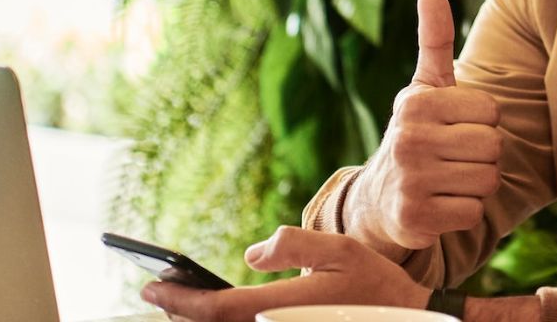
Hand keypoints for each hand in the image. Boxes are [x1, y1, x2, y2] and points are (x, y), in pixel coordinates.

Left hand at [140, 226, 430, 321]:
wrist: (407, 319)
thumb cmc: (374, 282)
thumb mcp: (338, 249)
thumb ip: (292, 244)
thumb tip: (250, 254)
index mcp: (284, 306)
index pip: (216, 309)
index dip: (177, 300)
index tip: (150, 288)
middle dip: (180, 313)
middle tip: (157, 293)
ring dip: (199, 321)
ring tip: (179, 302)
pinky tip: (214, 313)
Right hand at [350, 0, 502, 254]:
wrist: (379, 199)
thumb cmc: (417, 134)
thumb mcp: (424, 87)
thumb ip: (435, 40)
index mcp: (416, 102)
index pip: (491, 111)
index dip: (482, 122)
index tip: (455, 128)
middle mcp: (408, 138)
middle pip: (493, 146)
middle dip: (483, 155)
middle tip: (454, 158)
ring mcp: (409, 180)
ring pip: (487, 181)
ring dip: (476, 185)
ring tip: (448, 180)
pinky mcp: (414, 218)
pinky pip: (473, 213)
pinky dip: (463, 213)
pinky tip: (441, 205)